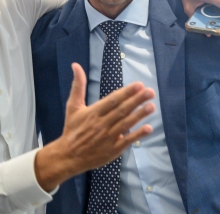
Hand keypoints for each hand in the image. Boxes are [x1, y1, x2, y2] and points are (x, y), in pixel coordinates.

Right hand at [34, 63, 154, 190]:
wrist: (68, 156)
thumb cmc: (72, 129)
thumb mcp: (73, 106)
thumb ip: (78, 85)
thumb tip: (76, 65)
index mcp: (93, 112)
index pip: (112, 100)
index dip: (126, 92)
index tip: (139, 85)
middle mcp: (101, 124)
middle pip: (121, 110)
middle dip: (136, 100)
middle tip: (150, 92)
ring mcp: (108, 138)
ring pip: (125, 124)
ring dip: (139, 115)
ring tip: (151, 106)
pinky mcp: (112, 150)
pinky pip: (126, 141)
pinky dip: (137, 135)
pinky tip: (148, 128)